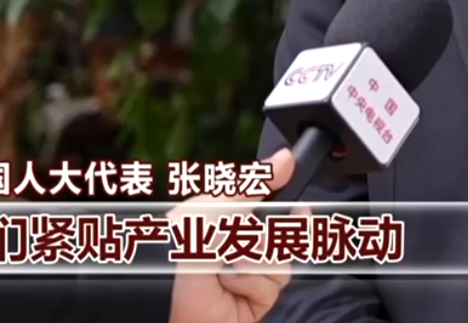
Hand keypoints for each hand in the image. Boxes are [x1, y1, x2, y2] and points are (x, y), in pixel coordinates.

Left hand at [169, 148, 296, 322]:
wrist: (171, 307)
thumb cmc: (178, 256)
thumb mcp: (210, 209)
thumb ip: (250, 183)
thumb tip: (284, 159)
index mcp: (230, 215)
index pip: (271, 199)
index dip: (287, 198)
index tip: (296, 200)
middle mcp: (244, 242)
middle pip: (282, 226)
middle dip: (256, 233)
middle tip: (231, 241)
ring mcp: (255, 269)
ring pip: (280, 253)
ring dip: (247, 259)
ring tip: (220, 268)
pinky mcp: (262, 296)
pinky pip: (273, 279)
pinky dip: (247, 280)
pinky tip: (227, 286)